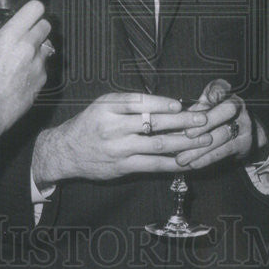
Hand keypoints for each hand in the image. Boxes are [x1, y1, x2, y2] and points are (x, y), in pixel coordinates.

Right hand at [0, 0, 51, 148]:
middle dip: (37, 27)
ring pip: (47, 45)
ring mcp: (38, 62)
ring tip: (23, 56)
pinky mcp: (44, 76)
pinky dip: (37, 65)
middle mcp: (29, 46)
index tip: (29, 14)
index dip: (34, 9)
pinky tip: (24, 72)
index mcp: (12, 35)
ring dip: (38, 47)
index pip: (36, 8)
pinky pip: (45, 64)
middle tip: (26, 33)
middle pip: (46, 24)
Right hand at [32, 92, 212, 185]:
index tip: (179, 105)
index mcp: (108, 107)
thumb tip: (166, 103)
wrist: (65, 152)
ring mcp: (119, 148)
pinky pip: (153, 165)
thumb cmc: (90, 124)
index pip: (138, 102)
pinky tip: (188, 160)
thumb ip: (129, 103)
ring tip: (203, 139)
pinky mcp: (123, 167)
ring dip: (184, 142)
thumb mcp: (103, 105)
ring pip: (157, 144)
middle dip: (182, 121)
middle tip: (203, 119)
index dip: (161, 103)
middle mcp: (113, 127)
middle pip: (152, 123)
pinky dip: (172, 162)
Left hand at [175, 79, 260, 169]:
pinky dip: (207, 158)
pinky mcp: (243, 144)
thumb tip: (171, 120)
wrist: (244, 132)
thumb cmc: (217, 117)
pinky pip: (224, 151)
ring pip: (223, 135)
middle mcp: (238, 106)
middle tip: (188, 133)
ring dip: (201, 147)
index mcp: (226, 94)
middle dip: (207, 122)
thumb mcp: (207, 107)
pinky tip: (193, 164)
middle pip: (227, 111)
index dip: (215, 91)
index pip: (221, 88)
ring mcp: (244, 125)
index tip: (205, 98)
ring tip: (182, 157)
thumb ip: (193, 110)